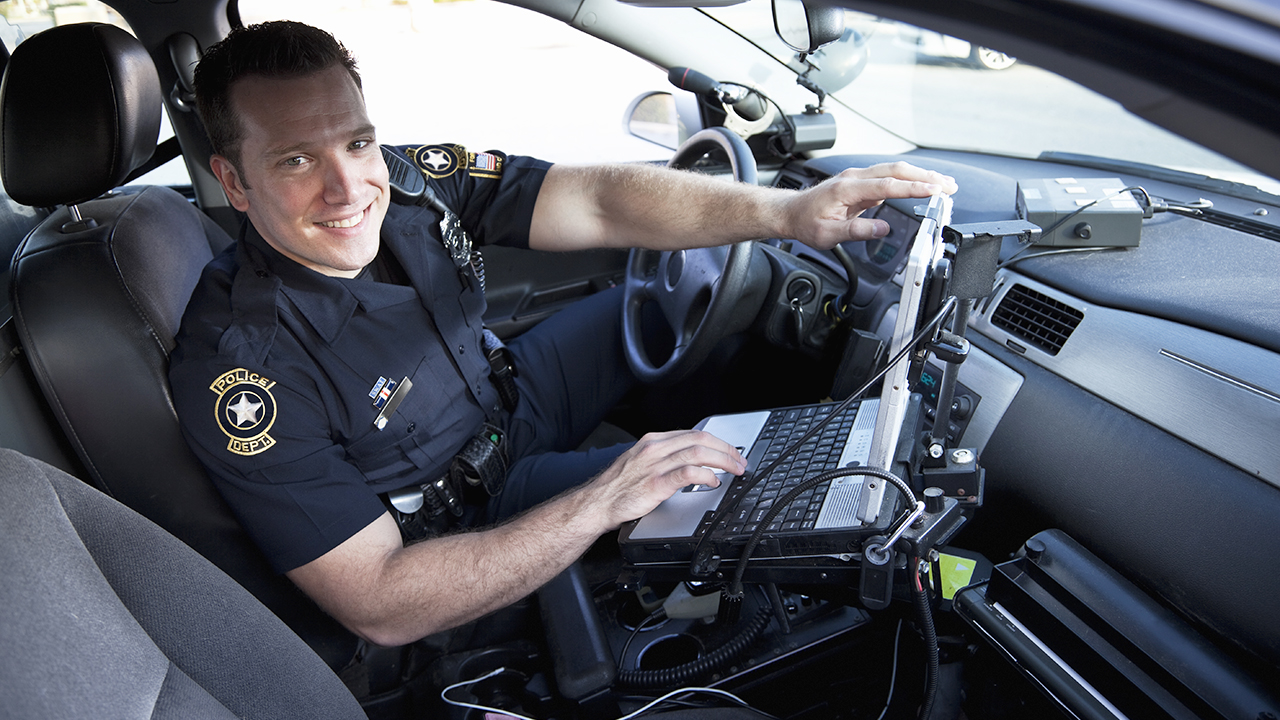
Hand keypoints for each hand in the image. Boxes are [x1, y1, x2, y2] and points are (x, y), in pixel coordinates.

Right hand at [582, 429, 745, 529]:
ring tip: (735, 470)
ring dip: (723, 460)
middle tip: (740, 460)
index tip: (730, 451)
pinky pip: (687, 474)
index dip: (717, 442)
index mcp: (653, 441)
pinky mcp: (655, 484)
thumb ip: (664, 458)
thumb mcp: (641, 462)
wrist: (596, 504)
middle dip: (726, 449)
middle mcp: (655, 448)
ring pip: (698, 453)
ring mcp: (654, 465)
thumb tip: (691, 461)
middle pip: (700, 439)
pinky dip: (706, 475)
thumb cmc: (617, 487)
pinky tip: (713, 481)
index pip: (693, 434)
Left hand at [787, 162, 957, 249]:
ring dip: (921, 175)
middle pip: (897, 171)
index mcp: (847, 188)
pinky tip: (922, 185)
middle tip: (950, 186)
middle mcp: (854, 178)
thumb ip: (856, 231)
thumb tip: (883, 229)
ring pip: (895, 170)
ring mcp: (858, 177)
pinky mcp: (861, 182)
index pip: (888, 185)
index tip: (935, 191)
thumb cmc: (806, 222)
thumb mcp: (828, 234)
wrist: (792, 212)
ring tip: (944, 184)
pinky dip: (909, 179)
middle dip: (926, 177)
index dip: (913, 188)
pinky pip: (889, 177)